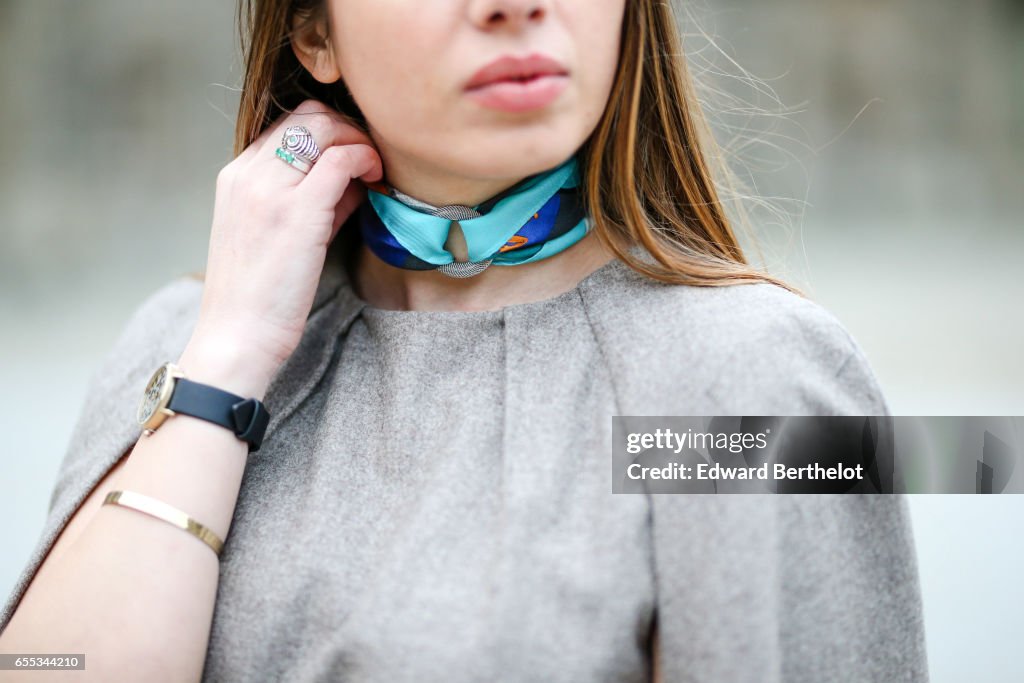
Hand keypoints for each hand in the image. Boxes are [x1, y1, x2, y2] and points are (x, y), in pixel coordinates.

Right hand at [189, 99, 382, 380]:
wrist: (237, 336)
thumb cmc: (260, 296)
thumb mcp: (280, 235)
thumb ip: (312, 201)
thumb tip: (353, 179)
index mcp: (237, 176)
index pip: (289, 124)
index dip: (330, 134)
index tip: (353, 159)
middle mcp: (248, 172)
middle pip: (308, 115)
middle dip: (348, 129)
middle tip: (370, 160)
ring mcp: (269, 188)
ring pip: (325, 128)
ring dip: (359, 141)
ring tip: (375, 171)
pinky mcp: (297, 210)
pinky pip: (340, 159)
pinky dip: (365, 160)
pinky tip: (375, 181)